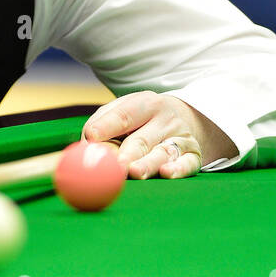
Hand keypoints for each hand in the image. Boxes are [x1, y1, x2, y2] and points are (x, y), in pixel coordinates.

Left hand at [82, 91, 236, 178]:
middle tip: (114, 165)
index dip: (106, 125)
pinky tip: (167, 173)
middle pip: (142, 138)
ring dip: (148, 163)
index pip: (123, 114)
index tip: (91, 137)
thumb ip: (102, 126)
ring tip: (135, 172)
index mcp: (144, 103)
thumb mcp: (124, 111)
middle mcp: (164, 119)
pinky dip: (178, 169)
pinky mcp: (194, 155)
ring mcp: (181, 136)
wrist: (185, 117)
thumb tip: (82, 149)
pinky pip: (188, 164)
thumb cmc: (142, 120)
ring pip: (163, 152)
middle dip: (127, 152)